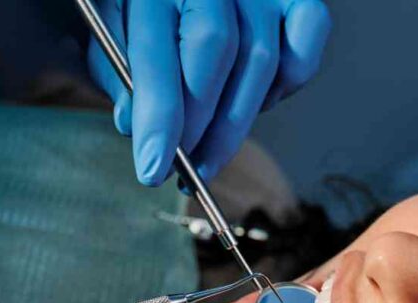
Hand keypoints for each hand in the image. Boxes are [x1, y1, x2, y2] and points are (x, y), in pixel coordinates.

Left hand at [87, 0, 330, 186]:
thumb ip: (122, 77)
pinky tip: (254, 104)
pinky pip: (306, 41)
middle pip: (218, 53)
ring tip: (209, 154)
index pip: (158, 53)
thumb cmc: (138, 9)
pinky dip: (285, 82)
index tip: (153, 170)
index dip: (159, 119)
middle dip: (201, 126)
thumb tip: (135, 127)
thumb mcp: (112, 34)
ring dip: (236, 121)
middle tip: (184, 168)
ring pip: (263, 58)